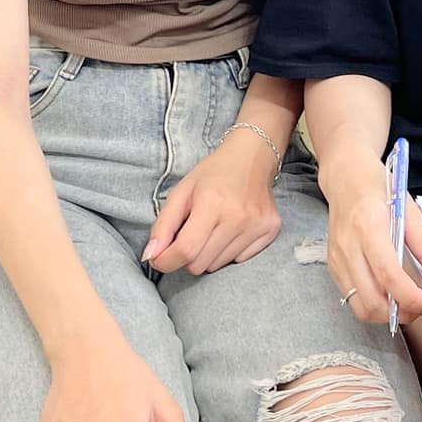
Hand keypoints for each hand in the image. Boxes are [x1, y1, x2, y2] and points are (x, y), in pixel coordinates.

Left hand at [143, 133, 280, 275]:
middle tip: (192, 232)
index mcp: (212, 203)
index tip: (160, 259)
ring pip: (218, 265)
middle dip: (188, 254)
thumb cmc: (214, 173)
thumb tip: (151, 256)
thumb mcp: (182, 192)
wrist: (253, 156)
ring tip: (214, 227)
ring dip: (209, 253)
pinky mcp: (270, 230)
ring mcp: (257, 225)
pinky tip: (232, 228)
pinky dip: (229, 251)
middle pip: (200, 264)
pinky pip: (239, 260)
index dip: (167, 261)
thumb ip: (163, 225)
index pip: (186, 250)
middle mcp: (238, 217)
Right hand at [321, 147, 421, 326]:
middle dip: (399, 312)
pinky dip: (371, 303)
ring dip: (385, 313)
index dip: (409, 296)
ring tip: (403, 302)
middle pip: (371, 299)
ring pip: (359, 306)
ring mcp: (337, 258)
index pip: (388, 274)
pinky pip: (351, 297)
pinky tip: (385, 292)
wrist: (345, 176)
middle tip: (418, 306)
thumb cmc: (376, 187)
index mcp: (369, 227)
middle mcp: (349, 246)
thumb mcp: (408, 209)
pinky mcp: (333, 265)